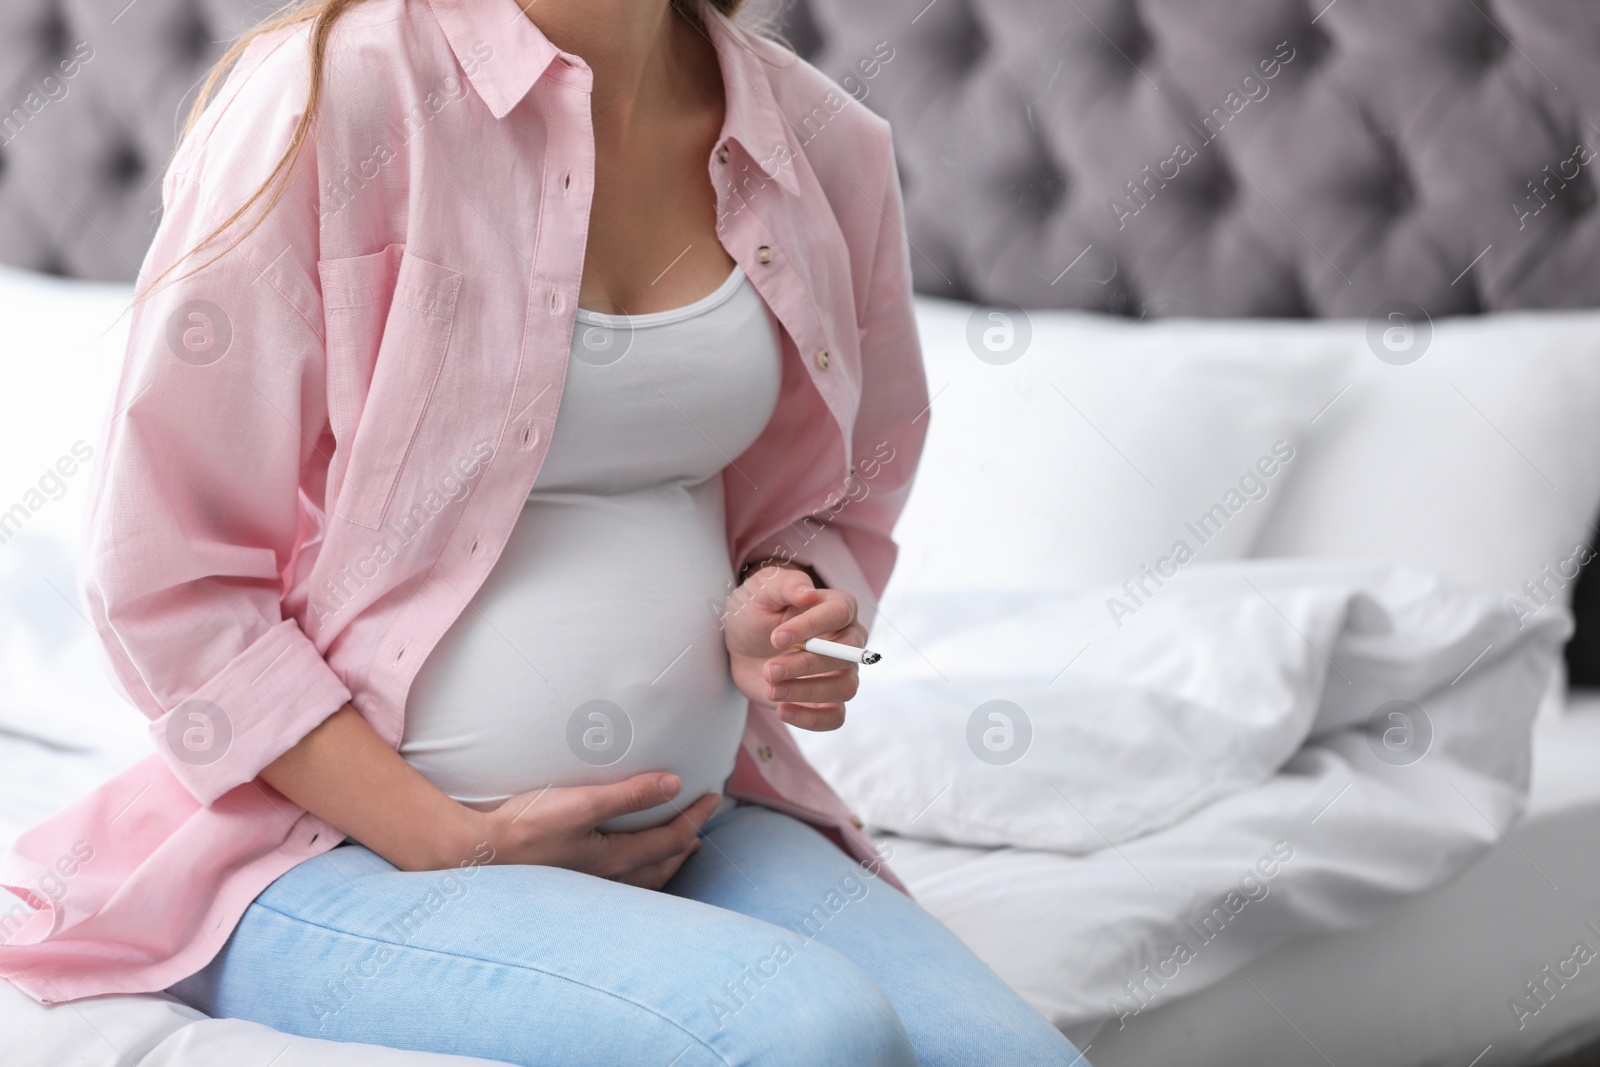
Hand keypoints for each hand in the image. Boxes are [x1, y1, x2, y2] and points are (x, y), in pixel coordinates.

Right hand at [468, 773, 721, 889]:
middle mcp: (610, 880)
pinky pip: (624, 885)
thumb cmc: (527, 826)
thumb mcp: (582, 803)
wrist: (478, 855)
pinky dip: (641, 872)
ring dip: (667, 861)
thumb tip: (674, 783)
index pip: (673, 839)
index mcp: (617, 859)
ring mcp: (592, 888)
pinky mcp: (573, 887)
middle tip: (701, 823)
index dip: (697, 817)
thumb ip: (629, 794)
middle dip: (688, 841)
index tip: (714, 795)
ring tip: (678, 848)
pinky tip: (629, 865)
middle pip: (665, 863)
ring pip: (646, 880)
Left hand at [723, 562, 864, 730]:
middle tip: (770, 669)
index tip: (776, 638)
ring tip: (771, 688)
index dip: (811, 626)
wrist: (741, 645)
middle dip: (806, 665)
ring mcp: (841, 673)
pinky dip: (811, 719)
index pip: (840, 613)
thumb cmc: (755, 612)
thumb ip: (785, 585)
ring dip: (807, 692)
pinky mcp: (827, 700)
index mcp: (838, 607)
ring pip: (845, 688)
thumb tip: (809, 593)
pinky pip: (835, 717)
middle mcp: (848, 641)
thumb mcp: (761, 590)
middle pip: (846, 655)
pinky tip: (781, 710)